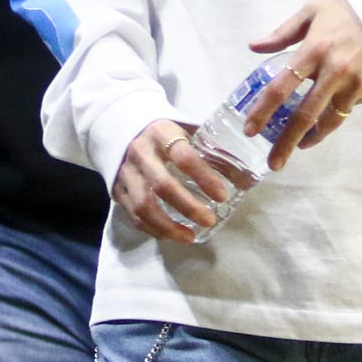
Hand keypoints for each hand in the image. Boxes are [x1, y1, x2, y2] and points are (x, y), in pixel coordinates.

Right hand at [112, 118, 231, 242]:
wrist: (119, 124)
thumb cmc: (163, 131)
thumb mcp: (185, 130)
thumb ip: (210, 150)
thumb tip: (244, 179)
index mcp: (161, 133)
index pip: (184, 156)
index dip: (204, 177)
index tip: (222, 195)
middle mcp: (140, 153)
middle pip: (163, 185)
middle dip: (188, 207)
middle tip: (209, 220)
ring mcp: (125, 172)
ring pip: (143, 205)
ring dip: (168, 226)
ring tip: (189, 237)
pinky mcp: (117, 189)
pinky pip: (133, 215)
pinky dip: (152, 229)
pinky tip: (170, 235)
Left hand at [247, 0, 361, 169]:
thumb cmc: (349, 10)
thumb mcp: (313, 11)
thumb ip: (282, 33)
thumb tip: (253, 47)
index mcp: (314, 48)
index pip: (281, 86)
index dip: (263, 111)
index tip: (250, 129)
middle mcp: (334, 70)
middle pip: (304, 115)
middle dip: (285, 142)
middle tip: (274, 163)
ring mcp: (356, 83)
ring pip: (329, 121)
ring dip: (311, 138)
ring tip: (298, 147)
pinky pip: (348, 109)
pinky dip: (334, 117)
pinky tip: (324, 122)